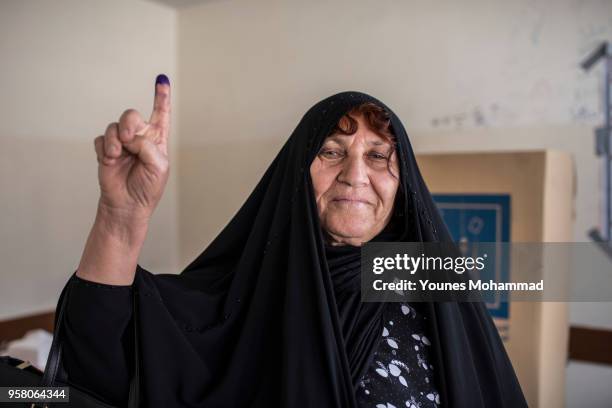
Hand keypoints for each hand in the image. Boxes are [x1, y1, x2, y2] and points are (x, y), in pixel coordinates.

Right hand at [94, 74, 170, 222]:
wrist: (127, 204)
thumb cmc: (147, 187)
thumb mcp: (158, 166)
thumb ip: (147, 146)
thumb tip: (129, 137)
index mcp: (157, 139)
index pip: (161, 113)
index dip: (162, 96)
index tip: (162, 80)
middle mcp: (140, 138)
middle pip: (131, 115)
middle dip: (128, 123)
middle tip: (128, 139)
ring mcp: (122, 143)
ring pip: (114, 126)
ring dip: (115, 140)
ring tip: (118, 155)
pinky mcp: (106, 150)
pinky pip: (101, 139)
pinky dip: (105, 149)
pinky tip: (110, 161)